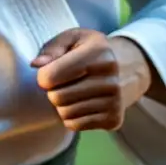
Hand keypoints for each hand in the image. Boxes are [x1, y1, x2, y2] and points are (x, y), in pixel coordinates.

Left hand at [30, 29, 152, 131]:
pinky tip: (82, 103)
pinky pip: (74, 125)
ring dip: (62, 104)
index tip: (49, 71)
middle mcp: (111, 79)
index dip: (43, 75)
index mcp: (99, 53)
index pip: (51, 76)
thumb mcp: (73, 38)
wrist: (129, 68)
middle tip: (64, 82)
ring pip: (65, 113)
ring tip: (74, 91)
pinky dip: (72, 116)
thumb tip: (36, 64)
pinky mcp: (114, 120)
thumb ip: (52, 48)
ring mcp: (115, 102)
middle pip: (57, 98)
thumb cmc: (92, 51)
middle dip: (53, 90)